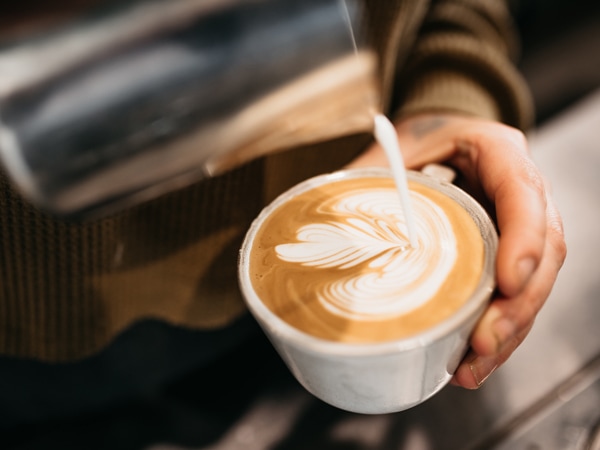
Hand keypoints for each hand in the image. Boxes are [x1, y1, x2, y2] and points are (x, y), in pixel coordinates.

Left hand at [347, 113, 566, 388]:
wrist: (434, 139)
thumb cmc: (416, 141)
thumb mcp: (393, 148)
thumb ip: (369, 173)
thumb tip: (326, 217)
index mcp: (496, 151)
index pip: (522, 190)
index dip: (524, 239)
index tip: (508, 283)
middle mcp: (519, 191)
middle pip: (543, 249)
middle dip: (517, 303)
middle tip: (484, 341)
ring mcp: (518, 225)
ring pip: (534, 280)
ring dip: (509, 328)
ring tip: (475, 365)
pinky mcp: (506, 253)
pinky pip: (513, 293)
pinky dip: (496, 328)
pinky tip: (473, 359)